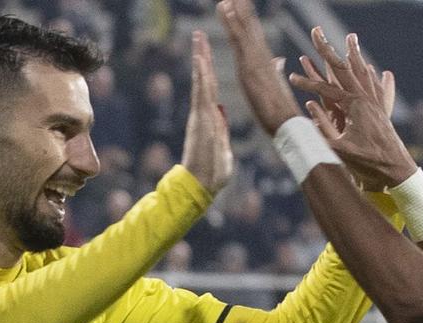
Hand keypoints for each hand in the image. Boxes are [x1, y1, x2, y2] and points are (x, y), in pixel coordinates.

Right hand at [181, 30, 233, 194]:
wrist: (202, 186)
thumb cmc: (212, 173)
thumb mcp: (224, 149)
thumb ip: (222, 131)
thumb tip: (221, 114)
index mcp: (211, 119)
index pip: (211, 90)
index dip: (210, 71)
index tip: (207, 54)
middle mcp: (204, 113)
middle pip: (205, 80)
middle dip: (202, 57)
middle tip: (199, 36)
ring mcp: (201, 115)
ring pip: (201, 81)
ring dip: (200, 59)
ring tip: (198, 38)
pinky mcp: (200, 119)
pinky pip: (201, 93)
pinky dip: (201, 76)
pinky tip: (200, 60)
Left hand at [216, 0, 300, 133]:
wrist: (286, 122)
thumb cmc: (281, 110)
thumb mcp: (276, 85)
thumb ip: (275, 69)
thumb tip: (278, 60)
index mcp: (264, 60)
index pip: (254, 34)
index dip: (247, 18)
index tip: (240, 3)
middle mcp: (260, 56)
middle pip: (249, 26)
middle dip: (242, 9)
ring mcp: (255, 59)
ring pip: (243, 29)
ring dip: (235, 11)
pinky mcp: (249, 66)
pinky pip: (238, 40)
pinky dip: (232, 23)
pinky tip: (225, 9)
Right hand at [288, 31, 416, 189]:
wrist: (395, 169)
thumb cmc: (366, 162)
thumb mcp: (339, 148)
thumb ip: (322, 127)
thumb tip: (309, 105)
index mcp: (354, 106)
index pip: (325, 89)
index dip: (307, 83)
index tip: (291, 78)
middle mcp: (366, 99)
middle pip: (344, 69)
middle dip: (328, 51)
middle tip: (316, 33)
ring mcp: (375, 102)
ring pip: (363, 71)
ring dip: (354, 54)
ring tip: (350, 38)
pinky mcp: (382, 109)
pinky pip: (375, 85)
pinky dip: (369, 73)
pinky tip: (369, 68)